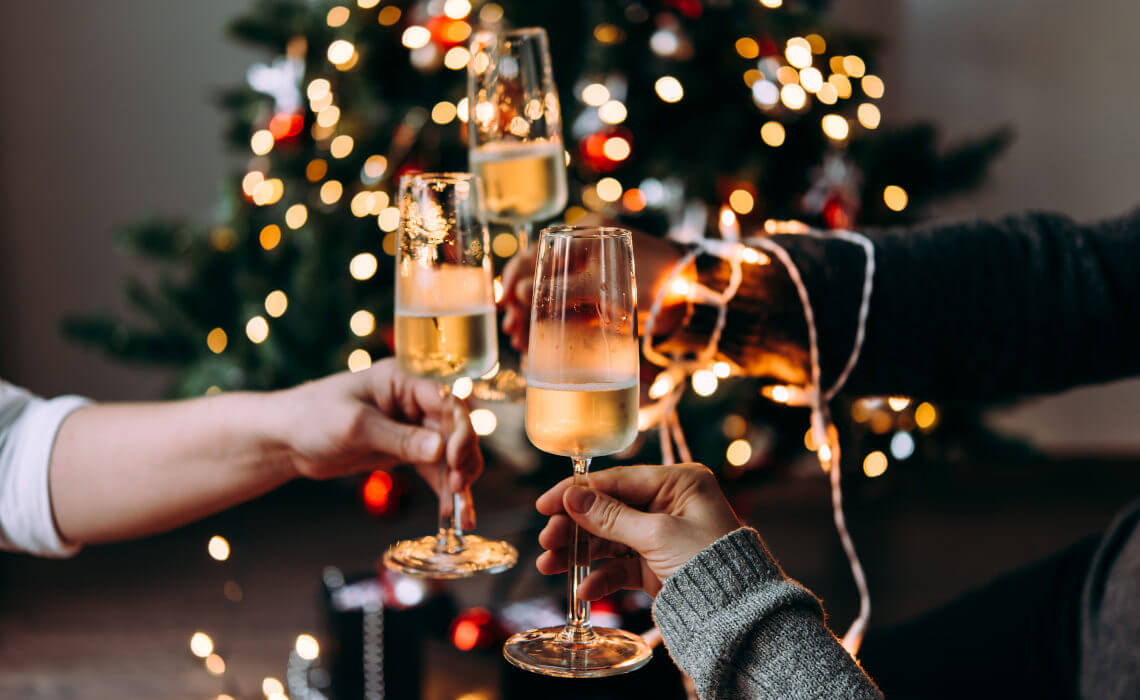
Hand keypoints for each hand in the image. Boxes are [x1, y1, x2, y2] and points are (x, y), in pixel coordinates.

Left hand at [272, 359, 481, 526]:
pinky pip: (434, 469)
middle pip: (455, 428)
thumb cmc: (312, 417)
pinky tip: (451, 514)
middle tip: (457, 486)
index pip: (447, 401)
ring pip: (450, 452)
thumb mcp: (355, 426)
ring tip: (460, 511)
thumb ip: (399, 438)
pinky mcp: (403, 451)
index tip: (454, 458)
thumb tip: (441, 451)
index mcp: (403, 381)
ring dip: (459, 479)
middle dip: (463, 458)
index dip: (459, 429)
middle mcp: (412, 401)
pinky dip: (443, 490)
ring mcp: (410, 427)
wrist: (283, 439)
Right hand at [500, 218, 688, 351]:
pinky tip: (540, 343)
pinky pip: (568, 308)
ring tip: (522, 342)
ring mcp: (592, 275)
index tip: (507, 305)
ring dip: (533, 318)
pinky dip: (554, 324)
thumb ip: (564, 288)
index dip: (516, 280)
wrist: (695, 297)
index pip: (538, 253)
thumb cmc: (655, 281)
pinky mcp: (600, 297)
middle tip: (513, 332)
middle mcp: (585, 251)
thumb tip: (520, 293)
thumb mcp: (605, 285)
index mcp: (586, 234)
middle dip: (522, 305)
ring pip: (551, 295)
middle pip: (539, 277)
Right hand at [535, 463, 741, 598]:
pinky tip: (584, 590)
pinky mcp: (656, 565)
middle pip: (608, 509)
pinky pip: (620, 566)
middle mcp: (669, 504)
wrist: (738, 616)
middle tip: (548, 541)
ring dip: (579, 552)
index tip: (545, 504)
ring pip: (609, 539)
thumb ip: (611, 517)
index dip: (578, 492)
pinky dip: (601, 578)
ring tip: (550, 565)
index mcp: (678, 483)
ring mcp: (661, 535)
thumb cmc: (710, 564)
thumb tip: (573, 497)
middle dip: (575, 527)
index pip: (617, 480)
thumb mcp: (658, 535)